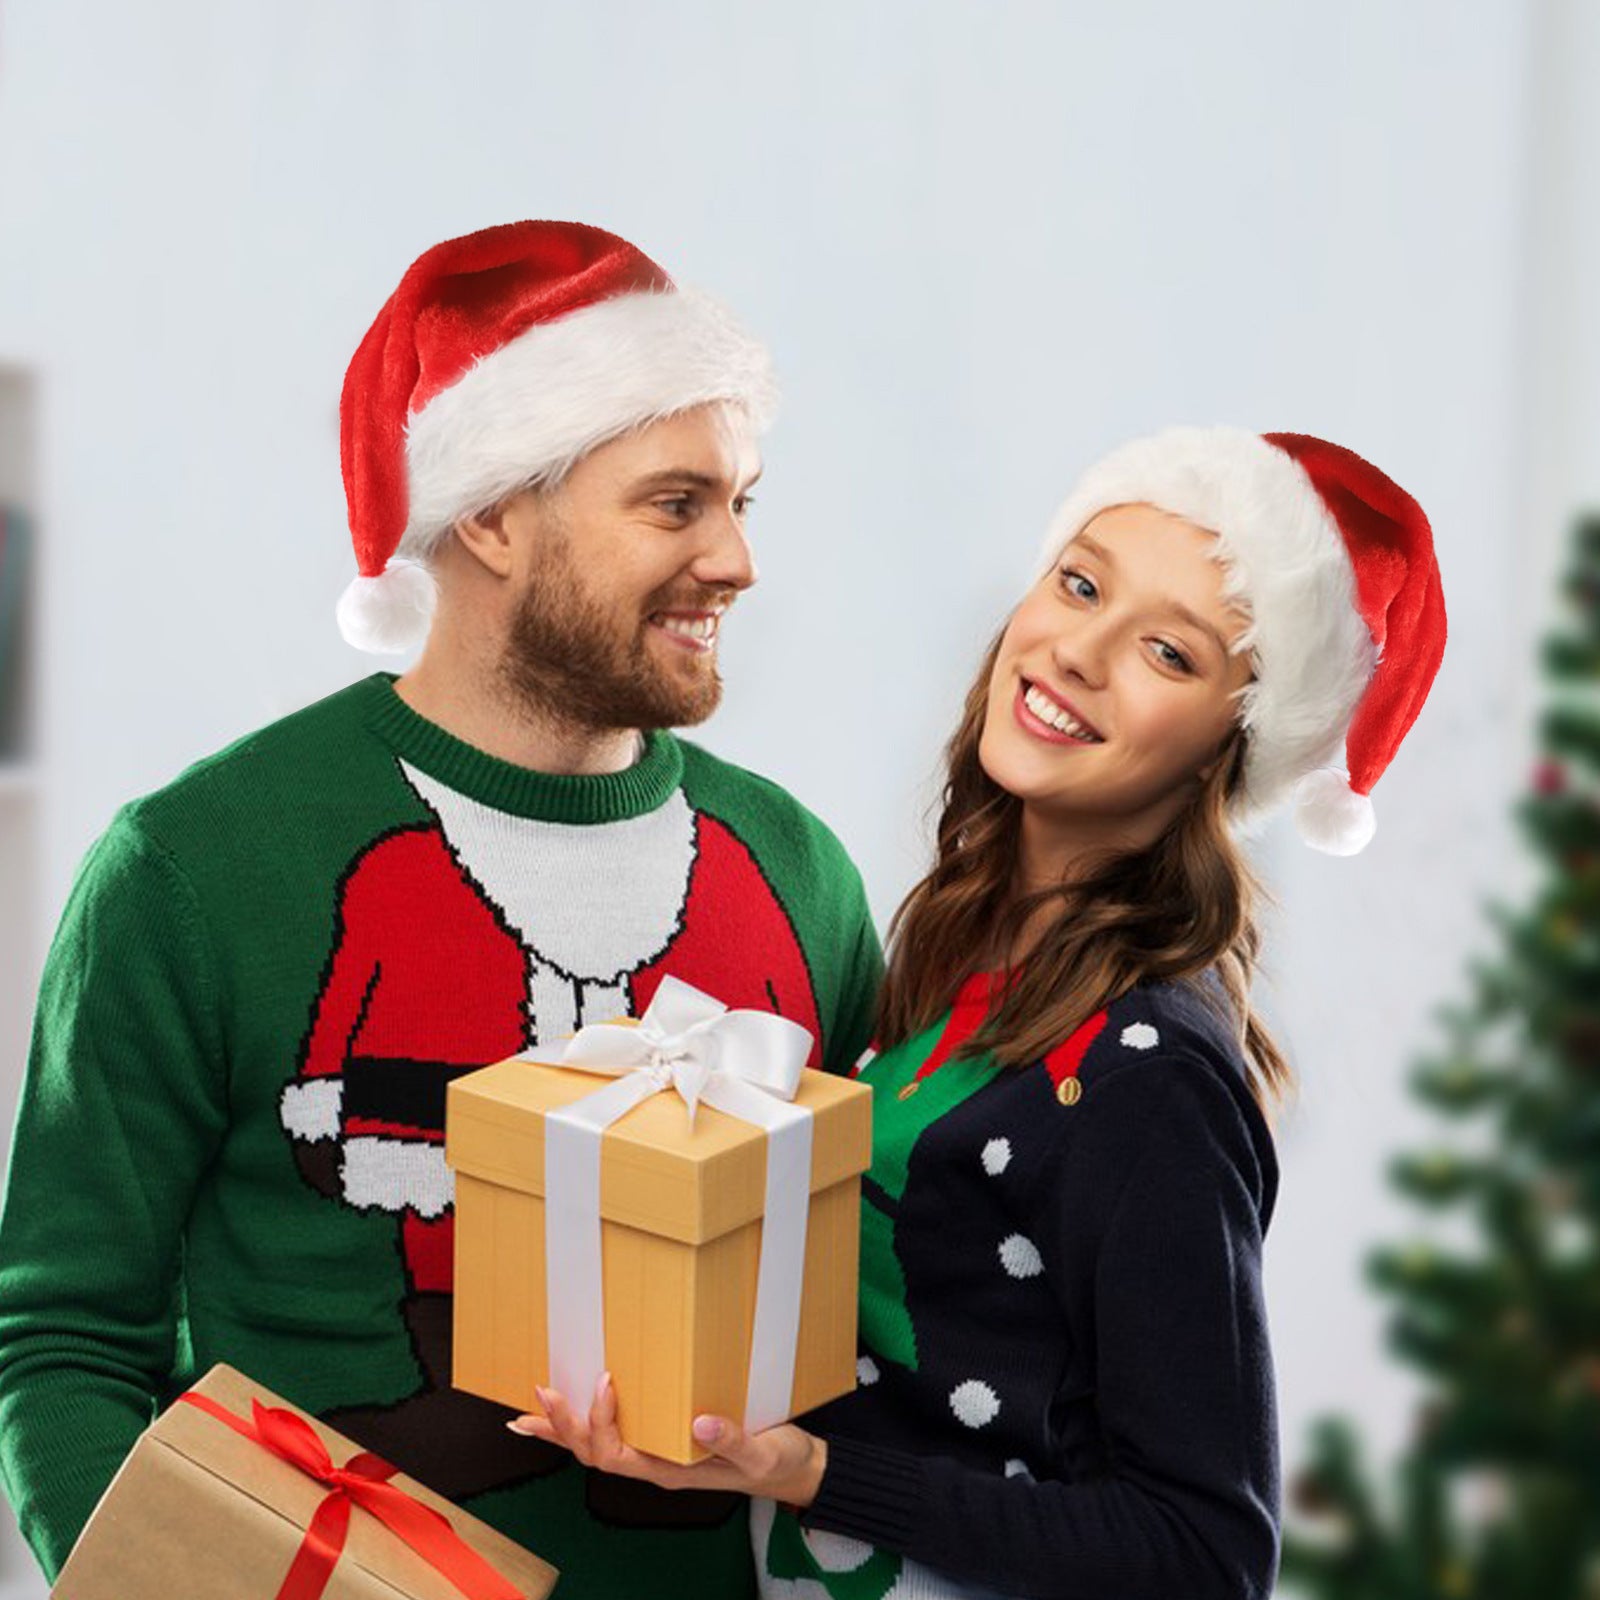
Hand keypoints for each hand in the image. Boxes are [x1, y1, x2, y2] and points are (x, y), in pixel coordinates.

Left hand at [507, 1372, 826, 1507]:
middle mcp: (656, 1464)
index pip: (617, 1453)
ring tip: (531, 1410)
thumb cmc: (777, 1461)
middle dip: (565, 1425)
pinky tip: (570, 1409)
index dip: (602, 1420)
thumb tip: (701, 1423)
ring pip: (598, 1446)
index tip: (608, 1380)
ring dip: (564, 1428)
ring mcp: (657, 1454)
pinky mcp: (664, 1439)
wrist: (792, 1470)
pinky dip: (585, 1423)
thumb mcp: (763, 1452)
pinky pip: (616, 1434)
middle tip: (543, 1392)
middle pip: (595, 1452)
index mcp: (671, 1471)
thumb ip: (733, 1442)